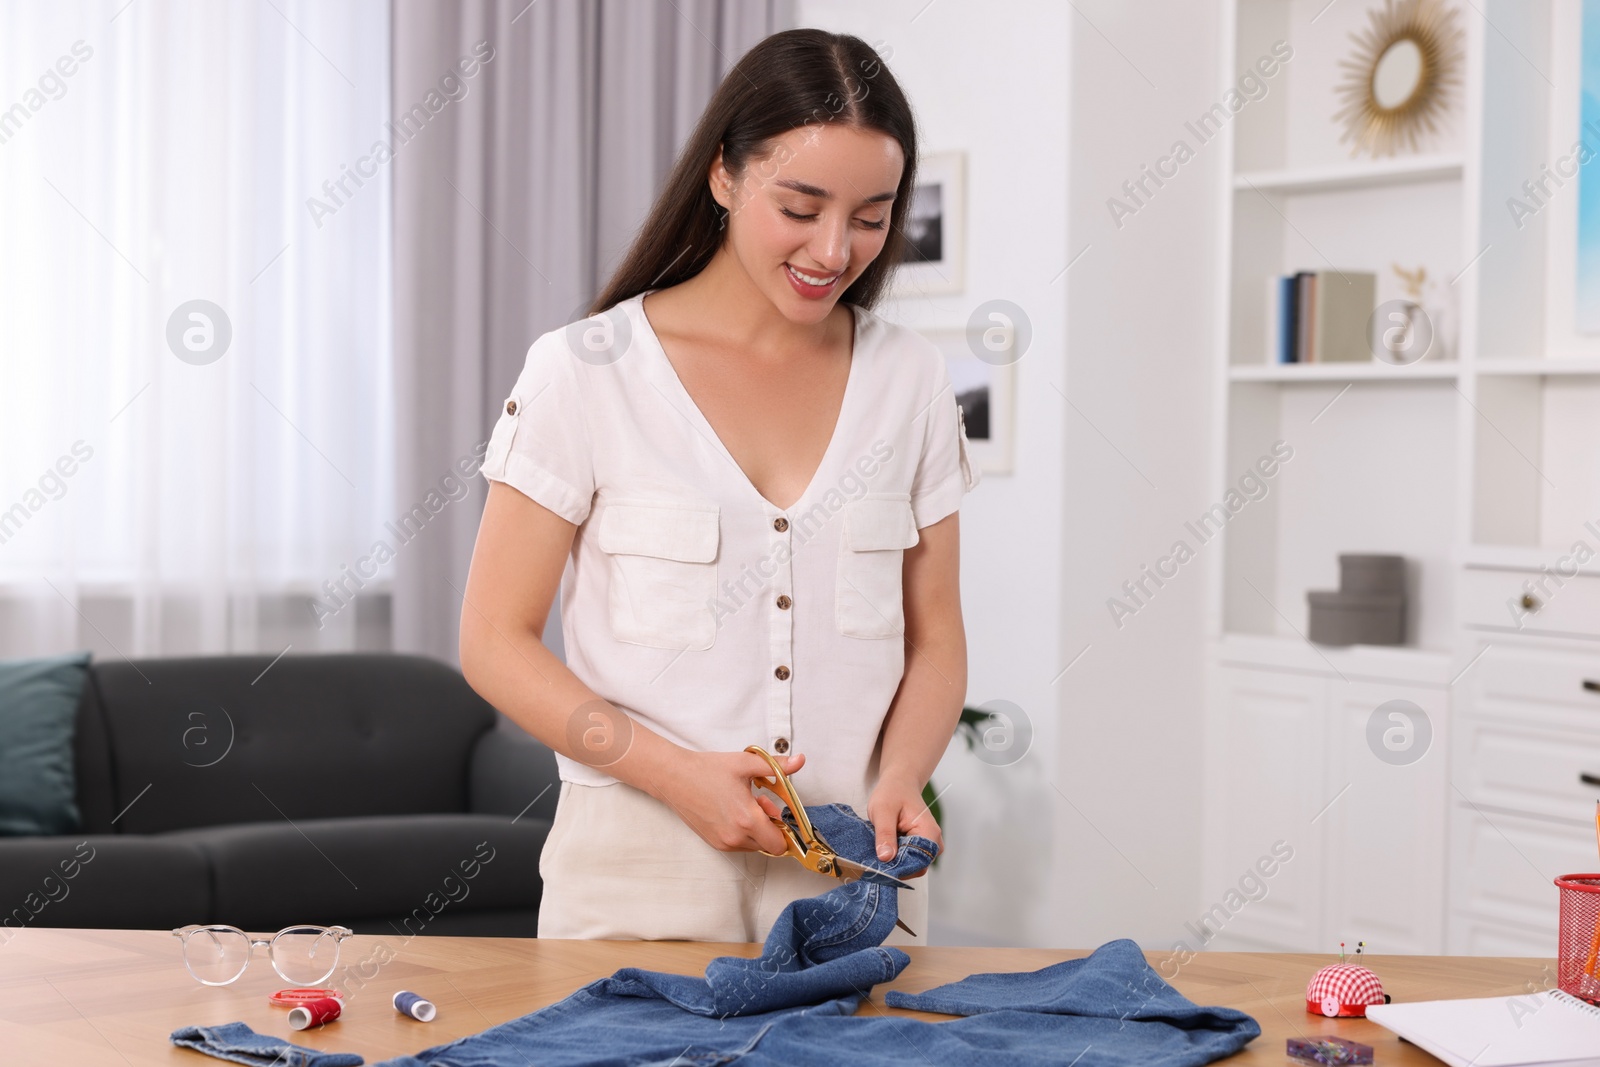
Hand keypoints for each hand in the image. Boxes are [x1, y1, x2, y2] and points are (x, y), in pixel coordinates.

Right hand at [650, 747, 805, 857]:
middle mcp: (735, 836)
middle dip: (771, 827)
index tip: (781, 813)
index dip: (785, 830)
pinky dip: (743, 832)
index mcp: (747, 819)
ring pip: (754, 846)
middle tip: (762, 802)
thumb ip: (777, 766)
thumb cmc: (707, 770)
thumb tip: (800, 761)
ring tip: (746, 804)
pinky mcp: (714, 843)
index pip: (779, 844)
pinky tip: (734, 811)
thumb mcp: (746, 763)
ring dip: (757, 829)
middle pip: (768, 846)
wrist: (674, 777)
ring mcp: (723, 842)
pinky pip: (739, 844)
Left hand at [867, 773, 941, 877]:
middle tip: (874, 857)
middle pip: (916, 867)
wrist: (899, 783)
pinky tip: (885, 848)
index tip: (879, 866)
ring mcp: (928, 845)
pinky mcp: (919, 846)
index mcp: (929, 833)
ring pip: (911, 865)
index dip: (898, 868)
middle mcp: (934, 842)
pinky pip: (909, 859)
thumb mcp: (883, 811)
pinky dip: (896, 857)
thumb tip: (885, 858)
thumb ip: (885, 834)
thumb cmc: (893, 792)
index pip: (918, 864)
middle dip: (895, 866)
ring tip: (879, 849)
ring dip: (894, 862)